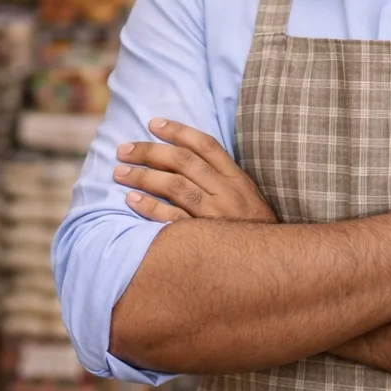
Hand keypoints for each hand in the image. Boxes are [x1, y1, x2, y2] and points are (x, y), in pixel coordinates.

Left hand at [114, 118, 278, 223]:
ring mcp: (216, 215)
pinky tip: (131, 200)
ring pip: (175, 187)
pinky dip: (150, 208)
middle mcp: (227, 193)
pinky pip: (172, 220)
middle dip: (150, 152)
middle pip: (183, 162)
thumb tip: (184, 158)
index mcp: (237, 179)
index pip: (206, 145)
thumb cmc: (251, 230)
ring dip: (143, 177)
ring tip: (120, 173)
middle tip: (123, 150)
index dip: (178, 131)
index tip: (153, 124)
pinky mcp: (205, 239)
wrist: (271, 266)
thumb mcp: (246, 198)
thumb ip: (221, 179)